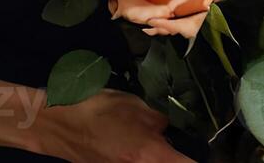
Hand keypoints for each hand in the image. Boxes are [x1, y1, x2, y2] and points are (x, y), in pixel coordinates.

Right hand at [30, 90, 193, 162]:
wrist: (56, 124)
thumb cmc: (97, 110)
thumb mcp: (136, 106)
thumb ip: (162, 121)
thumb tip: (175, 131)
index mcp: (150, 156)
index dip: (201, 158)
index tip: (206, 150)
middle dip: (177, 157)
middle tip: (178, 144)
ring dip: (160, 156)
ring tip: (154, 143)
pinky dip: (141, 158)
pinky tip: (133, 146)